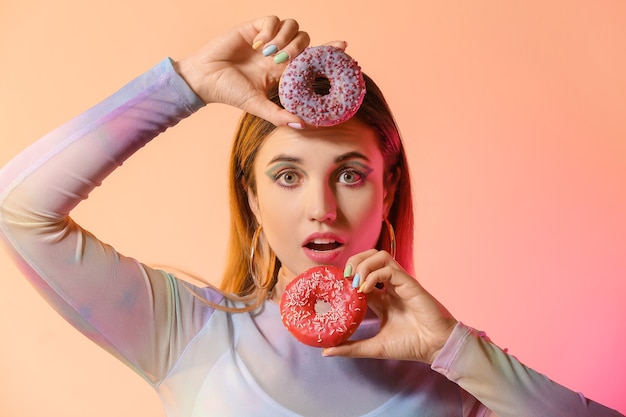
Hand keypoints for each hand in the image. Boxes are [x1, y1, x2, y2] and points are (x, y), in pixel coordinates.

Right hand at [174, 16, 343, 126]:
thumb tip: (304, 125)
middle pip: (305, 40)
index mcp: (282, 71)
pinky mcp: (254, 27)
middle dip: (298, 49)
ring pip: (292, 27)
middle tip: (281, 60)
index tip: (344, 47)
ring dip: (284, 39)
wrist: (205, 78)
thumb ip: (280, 115)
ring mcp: (267, 39)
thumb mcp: (258, 106)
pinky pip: (273, 19)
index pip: (311, 59)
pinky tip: (258, 43)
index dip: (328, 51)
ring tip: (267, 53)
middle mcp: (278, 54)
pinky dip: (270, 30)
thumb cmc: (230, 93)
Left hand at [323, 249, 457, 363]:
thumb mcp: (374, 346)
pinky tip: (365, 290)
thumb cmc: (410, 345)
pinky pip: (388, 268)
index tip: (335, 287)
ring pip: (380, 256)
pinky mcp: (409, 283)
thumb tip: (326, 351)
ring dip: (363, 265)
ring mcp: (400, 282)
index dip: (347, 276)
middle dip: (354, 262)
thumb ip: (351, 347)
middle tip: (345, 279)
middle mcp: (390, 286)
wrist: (435, 348)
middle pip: (370, 257)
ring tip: (354, 282)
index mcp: (382, 297)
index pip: (361, 275)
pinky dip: (373, 275)